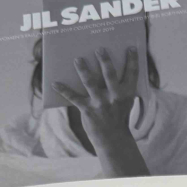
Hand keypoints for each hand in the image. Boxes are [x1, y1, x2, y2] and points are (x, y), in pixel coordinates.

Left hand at [54, 47, 148, 177]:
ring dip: (83, 70)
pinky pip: (74, 98)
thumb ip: (118, 85)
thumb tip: (104, 63)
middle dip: (105, 61)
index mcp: (126, 94)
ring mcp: (101, 104)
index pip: (132, 74)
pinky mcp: (88, 110)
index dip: (132, 60)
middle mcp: (115, 98)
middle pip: (110, 75)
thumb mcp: (123, 101)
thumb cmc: (117, 115)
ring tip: (77, 59)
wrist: (112, 138)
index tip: (131, 47)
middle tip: (99, 49)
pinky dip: (63, 90)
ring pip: (91, 83)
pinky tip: (54, 83)